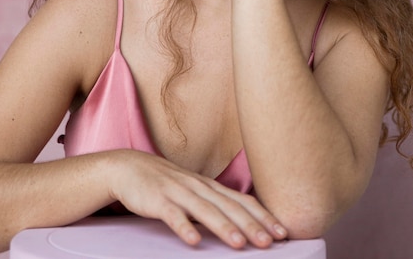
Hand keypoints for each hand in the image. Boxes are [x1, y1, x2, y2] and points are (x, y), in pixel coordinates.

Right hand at [109, 149, 286, 248]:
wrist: (130, 167)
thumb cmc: (166, 183)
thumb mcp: (194, 190)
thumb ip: (215, 203)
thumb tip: (243, 222)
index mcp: (209, 186)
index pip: (241, 200)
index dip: (262, 216)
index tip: (283, 232)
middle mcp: (198, 187)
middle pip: (228, 207)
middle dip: (251, 225)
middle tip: (270, 242)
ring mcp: (178, 192)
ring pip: (205, 211)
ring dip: (223, 227)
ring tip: (240, 244)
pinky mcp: (158, 200)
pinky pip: (172, 216)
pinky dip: (184, 228)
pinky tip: (194, 241)